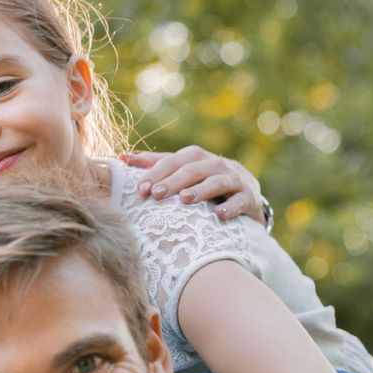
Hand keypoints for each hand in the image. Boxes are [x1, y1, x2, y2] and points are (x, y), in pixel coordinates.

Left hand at [121, 146, 265, 223]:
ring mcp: (234, 180)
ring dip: (200, 190)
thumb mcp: (183, 171)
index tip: (140, 189)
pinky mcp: (249, 198)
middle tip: (156, 195)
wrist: (247, 196)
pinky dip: (230, 207)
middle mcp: (216, 164)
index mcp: (196, 157)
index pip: (174, 160)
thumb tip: (122, 157)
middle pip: (192, 170)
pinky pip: (240, 201)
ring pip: (217, 182)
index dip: (156, 173)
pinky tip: (218, 215)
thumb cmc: (205, 183)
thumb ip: (156, 164)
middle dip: (173, 182)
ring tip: (184, 199)